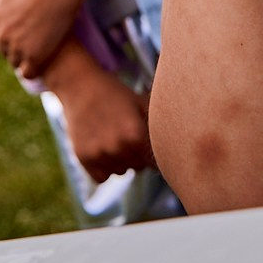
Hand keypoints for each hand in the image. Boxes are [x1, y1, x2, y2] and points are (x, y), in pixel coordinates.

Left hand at [0, 0, 78, 79]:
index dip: (5, 36)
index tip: (19, 30)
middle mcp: (1, 37)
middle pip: (3, 51)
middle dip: (14, 46)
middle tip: (31, 36)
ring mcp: (17, 48)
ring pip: (15, 62)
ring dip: (23, 57)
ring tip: (38, 45)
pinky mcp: (34, 57)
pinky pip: (28, 73)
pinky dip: (32, 69)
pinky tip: (41, 60)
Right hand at [52, 60, 154, 182]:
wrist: (80, 85)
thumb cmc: (115, 94)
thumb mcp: (141, 103)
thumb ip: (160, 124)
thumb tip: (182, 142)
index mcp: (135, 135)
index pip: (155, 161)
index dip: (151, 150)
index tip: (143, 137)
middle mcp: (117, 148)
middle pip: (138, 167)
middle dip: (136, 154)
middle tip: (124, 132)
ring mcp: (98, 154)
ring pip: (120, 172)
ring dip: (119, 160)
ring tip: (111, 136)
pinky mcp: (84, 159)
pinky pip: (102, 176)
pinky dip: (102, 167)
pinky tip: (100, 146)